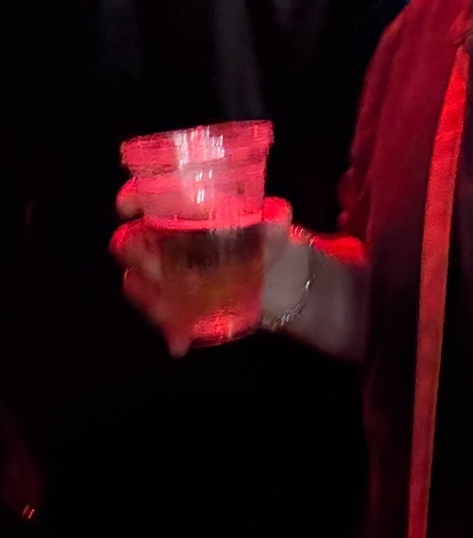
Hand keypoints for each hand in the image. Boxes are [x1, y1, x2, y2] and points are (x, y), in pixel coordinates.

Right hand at [111, 190, 301, 356]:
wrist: (275, 278)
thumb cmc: (267, 240)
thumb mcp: (273, 229)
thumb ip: (274, 221)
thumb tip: (278, 214)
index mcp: (185, 211)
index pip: (147, 195)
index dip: (132, 197)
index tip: (128, 208)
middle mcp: (167, 239)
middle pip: (132, 243)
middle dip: (138, 256)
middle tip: (156, 268)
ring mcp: (168, 271)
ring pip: (139, 282)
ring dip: (149, 297)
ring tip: (168, 312)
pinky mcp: (176, 300)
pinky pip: (160, 313)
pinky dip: (169, 328)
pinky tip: (179, 343)